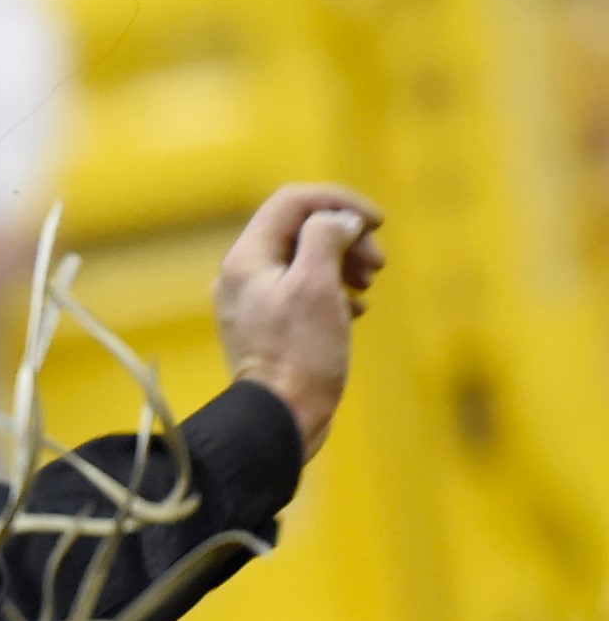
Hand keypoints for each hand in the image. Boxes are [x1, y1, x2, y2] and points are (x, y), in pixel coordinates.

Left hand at [213, 183, 384, 461]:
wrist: (280, 418)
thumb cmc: (300, 355)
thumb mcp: (317, 286)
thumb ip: (325, 239)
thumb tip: (338, 219)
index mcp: (247, 257)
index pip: (292, 202)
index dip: (338, 201)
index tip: (377, 221)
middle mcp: (242, 274)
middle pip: (298, 229)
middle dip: (344, 236)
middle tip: (377, 262)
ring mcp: (252, 301)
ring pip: (303, 260)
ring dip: (342, 262)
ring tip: (369, 283)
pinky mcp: (268, 327)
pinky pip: (302, 291)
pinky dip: (333, 291)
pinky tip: (356, 310)